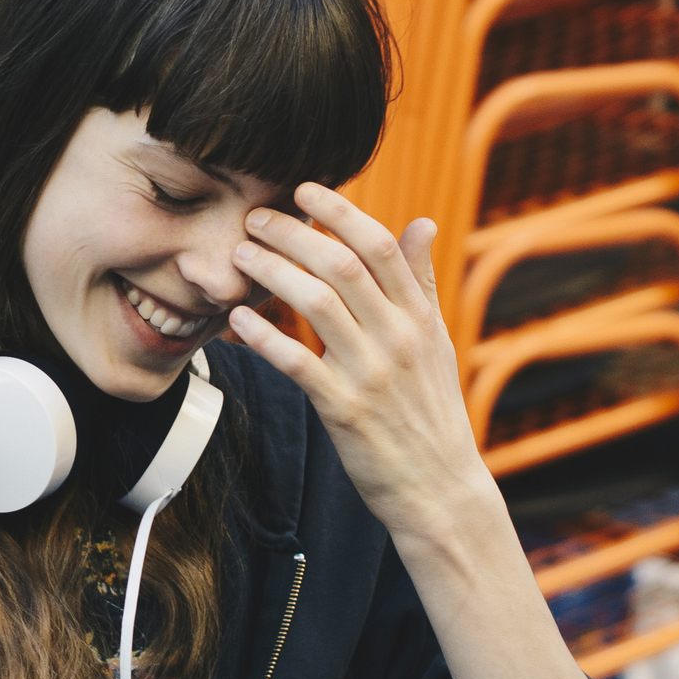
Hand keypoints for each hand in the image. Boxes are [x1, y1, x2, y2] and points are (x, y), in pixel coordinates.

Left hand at [224, 183, 490, 535]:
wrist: (441, 490)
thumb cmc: (431, 412)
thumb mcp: (436, 342)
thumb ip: (422, 282)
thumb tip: (423, 221)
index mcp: (420, 318)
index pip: (381, 247)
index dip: (340, 211)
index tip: (305, 188)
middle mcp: (399, 339)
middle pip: (342, 265)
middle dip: (294, 233)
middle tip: (255, 218)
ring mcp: (372, 374)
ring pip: (317, 304)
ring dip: (272, 273)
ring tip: (239, 257)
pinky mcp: (344, 411)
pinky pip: (297, 363)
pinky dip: (264, 337)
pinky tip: (237, 319)